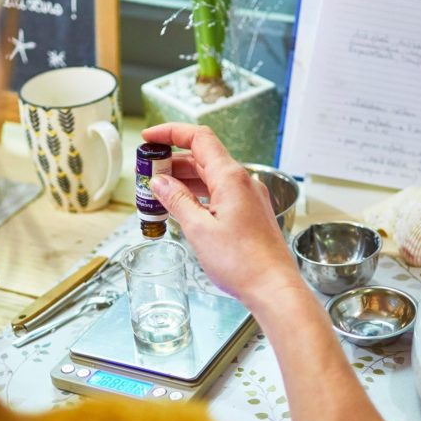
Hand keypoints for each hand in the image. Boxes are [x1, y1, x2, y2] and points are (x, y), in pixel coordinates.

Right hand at [142, 124, 302, 307]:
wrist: (273, 288)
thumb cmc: (242, 263)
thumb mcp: (199, 229)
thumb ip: (177, 201)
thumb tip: (160, 182)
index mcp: (231, 178)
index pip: (199, 138)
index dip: (171, 133)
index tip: (150, 138)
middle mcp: (243, 182)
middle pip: (203, 158)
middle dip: (172, 162)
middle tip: (147, 175)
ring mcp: (249, 197)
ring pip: (211, 177)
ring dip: (184, 181)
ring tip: (159, 193)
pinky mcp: (250, 213)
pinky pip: (220, 194)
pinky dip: (198, 195)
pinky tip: (183, 208)